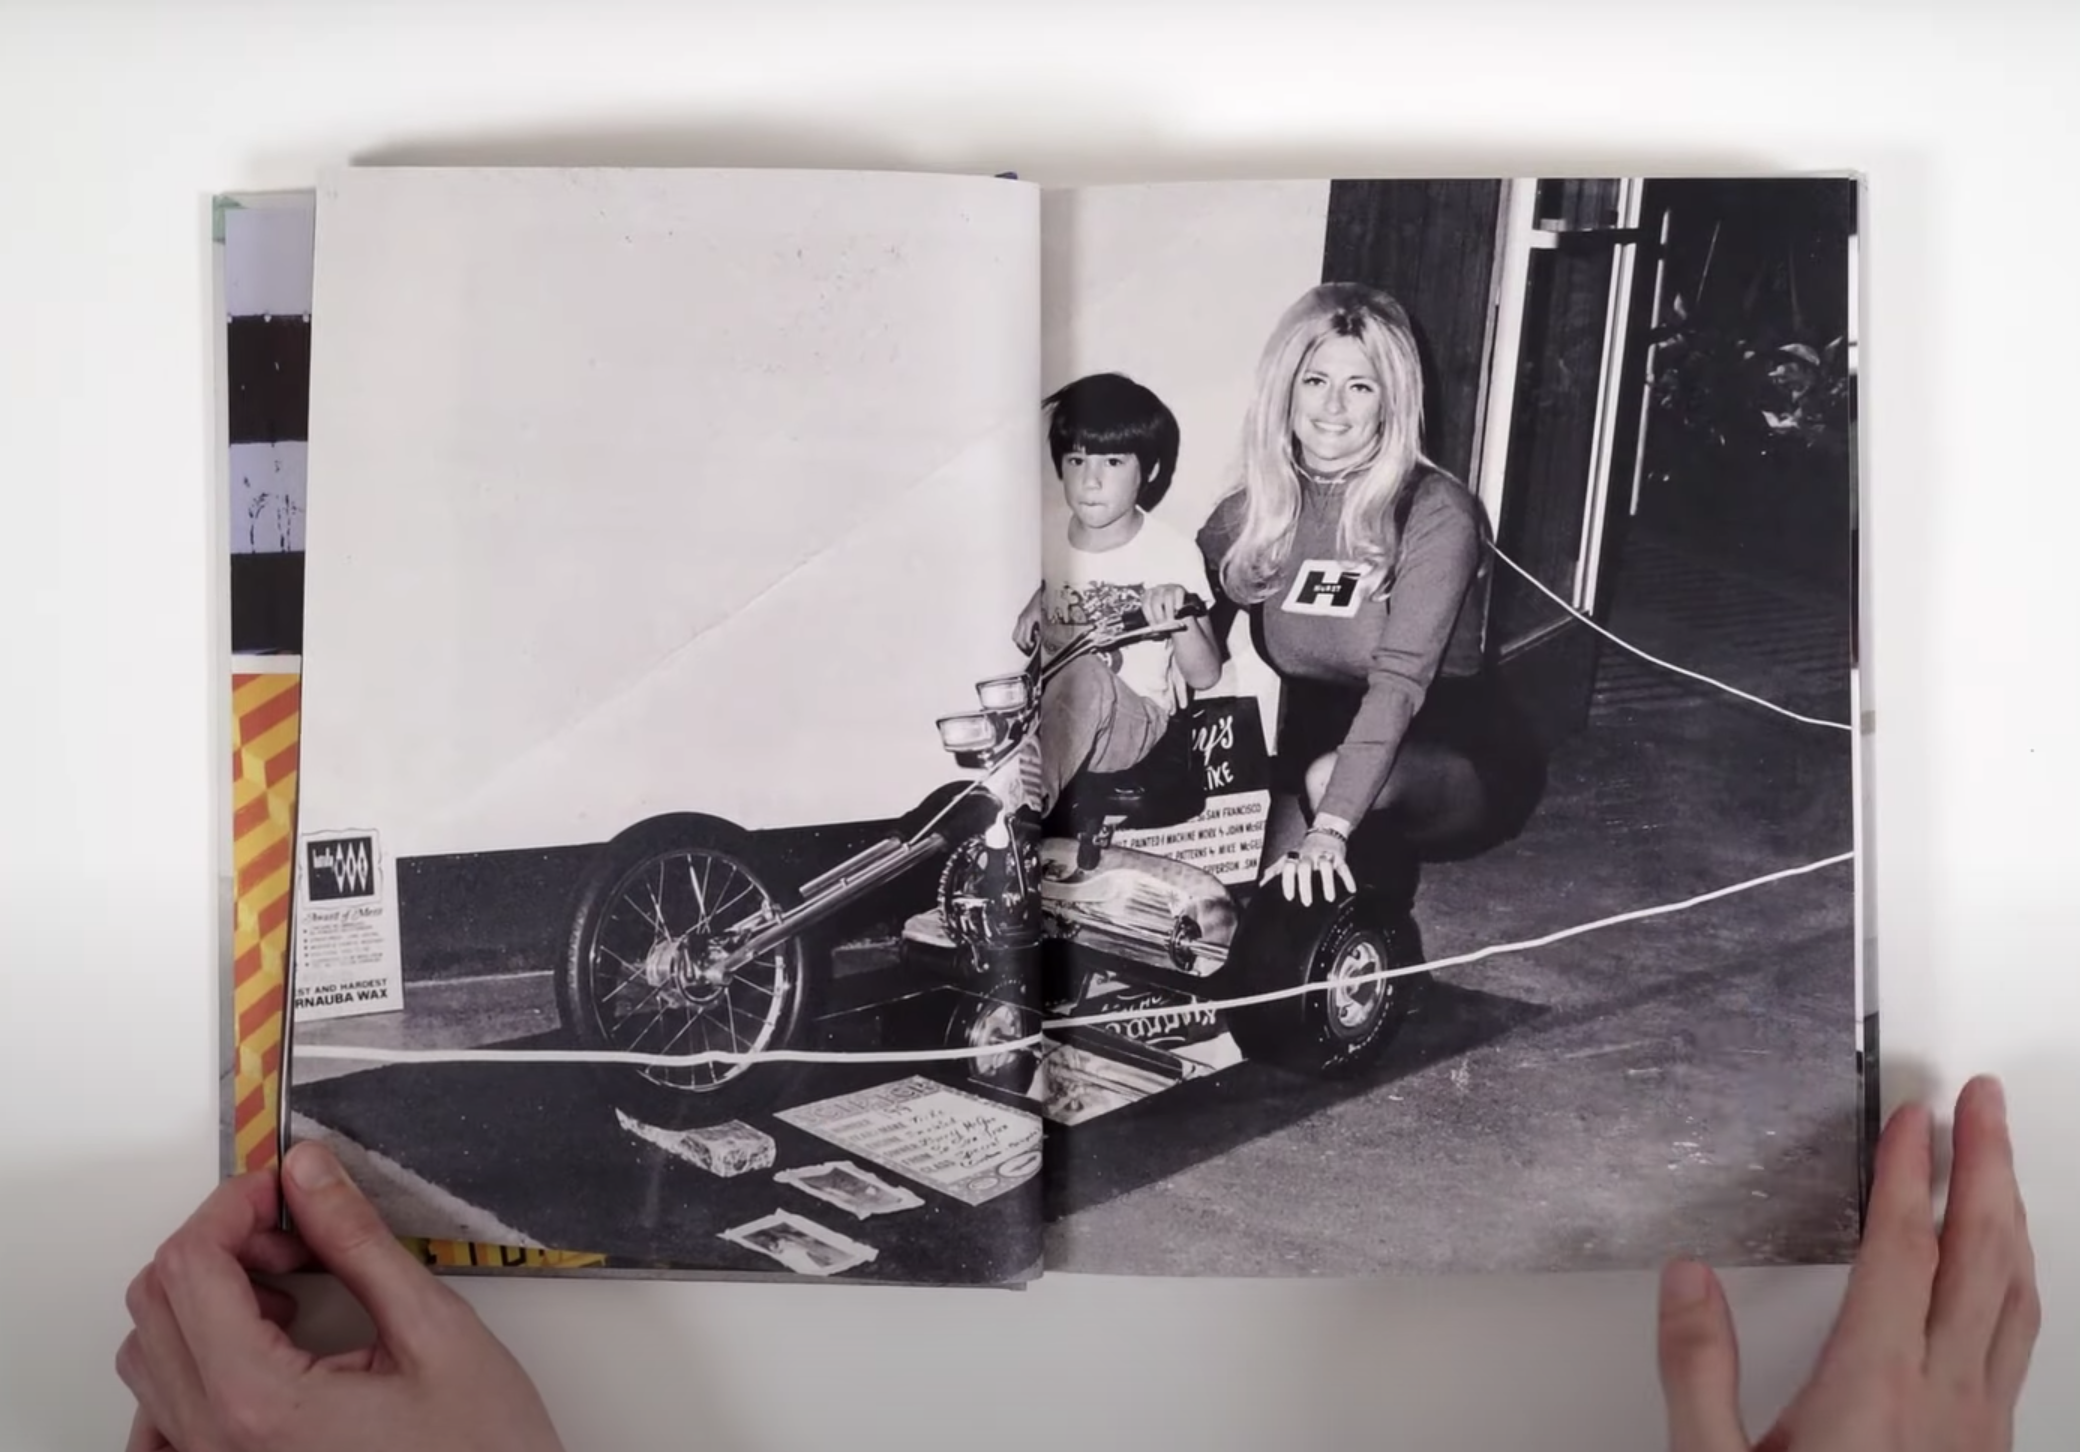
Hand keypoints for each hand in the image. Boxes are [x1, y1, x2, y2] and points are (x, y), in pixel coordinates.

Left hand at [118, 1142, 565, 1451]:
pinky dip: (188, 1363)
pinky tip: (254, 1351)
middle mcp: (216, 1439)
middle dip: (222, 1243)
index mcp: (259, 1401)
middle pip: (158, 1299)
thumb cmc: (479, 1450)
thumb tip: (310, 1174)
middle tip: (298, 1235)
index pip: (192, 1266)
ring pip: (149, 1350)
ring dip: (206, 1299)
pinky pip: (159, 1415)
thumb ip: (358, 1244)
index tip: (286, 1188)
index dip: (233, 1204)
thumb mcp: (435, 1330)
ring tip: (288, 1296)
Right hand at [1014, 603, 1041, 651]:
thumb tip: (1040, 640)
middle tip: (1030, 647)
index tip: (1034, 645)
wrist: (1040, 596)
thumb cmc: (1043, 606)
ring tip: (1027, 642)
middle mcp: (1022, 621)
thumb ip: (1041, 630)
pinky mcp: (1020, 618)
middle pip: (1017, 639)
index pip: (1025, 639)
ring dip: (1019, 641)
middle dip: (1022, 645)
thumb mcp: (1043, 620)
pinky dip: (1020, 635)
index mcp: (1028, 622)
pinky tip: (1027, 634)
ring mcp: (1020, 619)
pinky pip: (1016, 630)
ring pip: (1014, 635)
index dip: (1029, 645)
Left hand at [1141, 583, 1186, 627]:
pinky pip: (1178, 594)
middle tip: (1162, 624)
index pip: (1146, 604)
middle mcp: (1157, 589)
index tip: (1153, 625)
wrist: (1181, 604)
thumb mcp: (1159, 615)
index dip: (1149, 616)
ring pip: (1167, 597)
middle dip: (1158, 615)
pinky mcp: (1179, 588)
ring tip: (1171, 620)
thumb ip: (1155, 622)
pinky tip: (1178, 609)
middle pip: (1155, 601)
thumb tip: (1154, 631)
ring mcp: (1168, 588)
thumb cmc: (1167, 611)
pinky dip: (1178, 602)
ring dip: (1168, 611)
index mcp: (1149, 595)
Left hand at [1261, 819, 1355, 905]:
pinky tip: (1351, 890)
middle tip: (1307, 902)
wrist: (1326, 831)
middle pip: (1305, 868)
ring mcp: (1325, 855)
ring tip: (1329, 898)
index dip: (1287, 882)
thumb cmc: (1305, 849)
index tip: (1289, 897)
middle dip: (1305, 885)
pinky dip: (1348, 878)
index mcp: (1295, 857)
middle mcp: (1309, 856)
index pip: (1288, 867)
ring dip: (1328, 882)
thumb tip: (1262, 883)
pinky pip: (1344, 867)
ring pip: (1326, 867)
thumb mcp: (1289, 856)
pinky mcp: (1339, 856)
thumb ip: (1276, 870)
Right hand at [1657, 1075, 2037, 1451]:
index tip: (1913, 1112)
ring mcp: (1978, 1429)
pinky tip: (2006, 1276)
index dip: (1910, 1171)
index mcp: (1873, 1389)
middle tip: (1982, 1102)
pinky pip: (2019, 1341)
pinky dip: (2017, 1282)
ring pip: (2018, 1299)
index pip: (1903, 1250)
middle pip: (1983, 1257)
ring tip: (2001, 1164)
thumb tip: (1688, 1277)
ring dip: (2012, 1219)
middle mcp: (1944, 1401)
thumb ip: (1697, 1368)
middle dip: (1987, 1167)